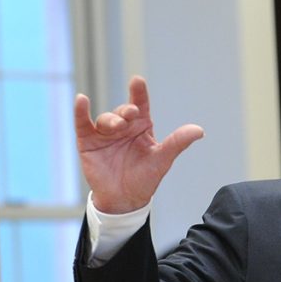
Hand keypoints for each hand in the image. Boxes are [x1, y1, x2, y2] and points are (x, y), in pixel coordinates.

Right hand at [73, 76, 203, 213]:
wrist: (124, 200)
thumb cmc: (144, 179)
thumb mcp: (162, 160)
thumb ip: (178, 143)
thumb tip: (199, 130)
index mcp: (141, 128)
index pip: (141, 105)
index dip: (139, 93)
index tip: (137, 81)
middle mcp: (123, 127)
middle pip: (123, 111)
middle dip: (126, 110)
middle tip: (131, 114)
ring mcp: (105, 134)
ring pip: (105, 118)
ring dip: (111, 119)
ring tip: (117, 127)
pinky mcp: (88, 142)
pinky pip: (82, 123)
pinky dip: (80, 111)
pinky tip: (81, 100)